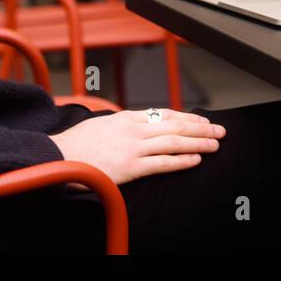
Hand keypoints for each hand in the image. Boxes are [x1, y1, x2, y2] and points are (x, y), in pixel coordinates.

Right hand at [49, 109, 225, 190]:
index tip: (202, 120)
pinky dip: (182, 160)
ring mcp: (133, 147)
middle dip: (200, 127)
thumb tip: (138, 125)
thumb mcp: (102, 124)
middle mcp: (133, 129)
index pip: (165, 114)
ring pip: (174, 142)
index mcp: (127, 117)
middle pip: (175, 126)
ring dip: (198, 142)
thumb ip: (123, 125)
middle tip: (219, 129)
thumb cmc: (78, 144)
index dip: (187, 117)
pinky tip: (196, 159)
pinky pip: (162, 163)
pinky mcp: (131, 166)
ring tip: (215, 144)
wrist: (60, 156)